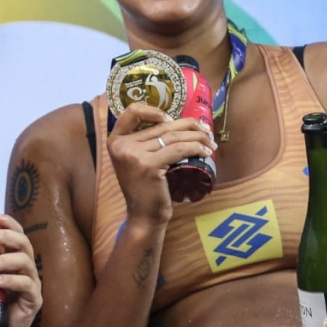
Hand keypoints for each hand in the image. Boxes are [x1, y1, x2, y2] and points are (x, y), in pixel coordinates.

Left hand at [0, 213, 41, 326]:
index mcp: (12, 259)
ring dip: (5, 259)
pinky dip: (11, 280)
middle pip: (24, 243)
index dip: (9, 223)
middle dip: (6, 236)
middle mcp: (25, 267)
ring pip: (25, 262)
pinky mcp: (33, 300)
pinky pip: (27, 285)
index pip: (16, 234)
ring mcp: (32, 283)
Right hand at [107, 102, 216, 224]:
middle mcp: (121, 145)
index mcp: (115, 140)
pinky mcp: (148, 165)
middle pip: (161, 126)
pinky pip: (179, 150)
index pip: (132, 112)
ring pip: (173, 137)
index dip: (154, 110)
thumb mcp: (138, 160)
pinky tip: (207, 152)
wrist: (144, 216)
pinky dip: (196, 148)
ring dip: (197, 137)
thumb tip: (176, 121)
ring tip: (211, 141)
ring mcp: (133, 155)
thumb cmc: (146, 188)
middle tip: (206, 130)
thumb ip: (146, 141)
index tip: (172, 119)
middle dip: (188, 125)